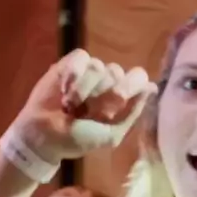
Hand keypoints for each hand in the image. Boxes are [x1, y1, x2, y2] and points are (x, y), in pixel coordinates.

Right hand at [12, 50, 156, 164]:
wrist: (44, 136)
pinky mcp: (71, 63)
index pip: (139, 77)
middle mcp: (109, 81)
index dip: (129, 87)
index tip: (115, 104)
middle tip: (87, 113)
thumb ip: (132, 113)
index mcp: (122, 98)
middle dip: (101, 96)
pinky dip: (73, 75)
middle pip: (116, 72)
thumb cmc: (77, 139)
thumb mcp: (110, 135)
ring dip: (83, 90)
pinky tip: (63, 91)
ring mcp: (90, 71)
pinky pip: (81, 57)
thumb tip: (152, 88)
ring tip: (70, 107)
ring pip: (97, 66)